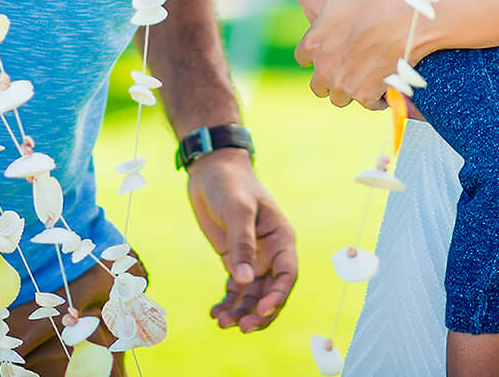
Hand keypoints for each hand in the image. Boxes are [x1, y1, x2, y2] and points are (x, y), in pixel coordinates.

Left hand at [185, 149, 298, 331]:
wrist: (211, 171)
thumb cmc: (231, 185)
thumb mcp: (238, 210)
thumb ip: (242, 244)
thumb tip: (245, 280)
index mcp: (281, 240)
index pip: (287, 275)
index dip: (277, 296)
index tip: (260, 310)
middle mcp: (270, 254)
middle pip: (271, 292)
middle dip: (259, 313)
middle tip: (241, 327)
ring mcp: (252, 259)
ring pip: (252, 296)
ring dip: (240, 312)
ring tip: (221, 322)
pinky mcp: (234, 261)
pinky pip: (235, 290)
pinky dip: (227, 303)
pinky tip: (215, 313)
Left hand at [287, 0, 408, 109]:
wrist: (405, 19)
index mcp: (314, 44)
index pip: (301, 58)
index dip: (313, 53)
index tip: (326, 48)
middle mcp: (325, 69)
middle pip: (318, 85)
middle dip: (328, 78)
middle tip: (344, 67)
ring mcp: (346, 84)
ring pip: (339, 98)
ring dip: (347, 90)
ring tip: (361, 78)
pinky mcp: (367, 95)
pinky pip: (366, 104)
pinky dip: (373, 98)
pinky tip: (382, 86)